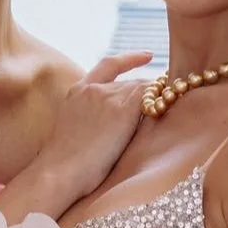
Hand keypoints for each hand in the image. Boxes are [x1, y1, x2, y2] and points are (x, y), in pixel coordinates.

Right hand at [38, 52, 151, 204]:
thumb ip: (92, 117)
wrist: (59, 172)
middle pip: (132, 83)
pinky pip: (151, 100)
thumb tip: (112, 124)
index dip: (130, 60)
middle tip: (165, 106)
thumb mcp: (74, 129)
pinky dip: (161, 105)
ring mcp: (107, 96)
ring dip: (155, 105)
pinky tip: (168, 113)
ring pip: (144, 91)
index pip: (108, 65)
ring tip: (166, 116)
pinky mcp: (122, 109)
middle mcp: (93, 88)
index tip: (148, 56)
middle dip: (148, 96)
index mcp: (77, 91)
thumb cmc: (64, 164)